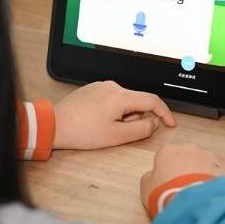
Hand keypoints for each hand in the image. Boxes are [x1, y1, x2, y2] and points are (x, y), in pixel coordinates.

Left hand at [53, 81, 175, 149]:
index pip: (152, 101)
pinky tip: (97, 122)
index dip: (165, 113)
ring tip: (104, 128)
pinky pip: (112, 100)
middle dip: (135, 119)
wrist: (54, 124)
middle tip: (119, 133)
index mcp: (121, 96)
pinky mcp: (93, 90)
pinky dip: (112, 111)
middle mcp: (113, 86)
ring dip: (123, 116)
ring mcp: (102, 86)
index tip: (170, 124)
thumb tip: (154, 123)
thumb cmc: (82, 132)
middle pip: (137, 102)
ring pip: (124, 102)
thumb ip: (141, 129)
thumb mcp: (117, 136)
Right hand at [140, 142, 224, 208]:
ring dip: (203, 174)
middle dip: (187, 169)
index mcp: (167, 151)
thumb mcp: (146, 188)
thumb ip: (149, 178)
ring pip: (205, 163)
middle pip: (187, 157)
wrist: (193, 203)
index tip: (169, 183)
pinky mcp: (224, 165)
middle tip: (185, 188)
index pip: (166, 156)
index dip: (167, 170)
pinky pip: (221, 171)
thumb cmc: (166, 195)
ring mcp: (208, 155)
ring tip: (200, 193)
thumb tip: (153, 176)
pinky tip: (213, 193)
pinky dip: (218, 179)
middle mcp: (189, 148)